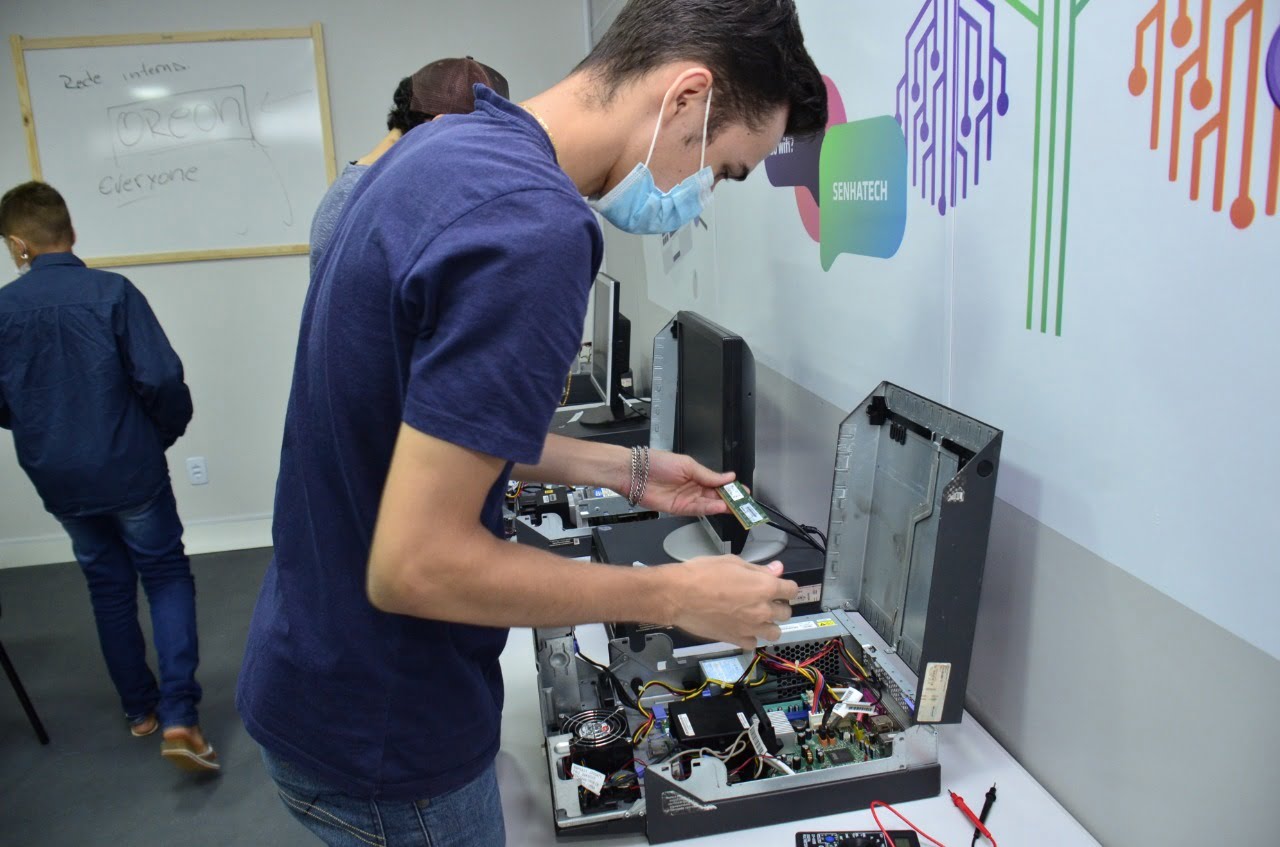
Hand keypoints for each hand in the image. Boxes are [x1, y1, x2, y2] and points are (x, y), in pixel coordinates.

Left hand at [633, 450, 734, 516]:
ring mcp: (686, 499)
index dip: (731, 488)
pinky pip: (698, 510)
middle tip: (744, 503)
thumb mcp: (687, 464)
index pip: (718, 483)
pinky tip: (720, 508)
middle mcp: (692, 487)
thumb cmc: (657, 462)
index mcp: (696, 474)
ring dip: (722, 506)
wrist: (634, 473)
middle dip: (730, 500)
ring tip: (735, 506)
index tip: (744, 491)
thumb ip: (708, 475)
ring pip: (709, 505)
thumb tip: (728, 477)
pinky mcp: (678, 509)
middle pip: (715, 496)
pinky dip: (710, 510)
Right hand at [663, 558, 796, 649]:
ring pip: (775, 632)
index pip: (791, 590)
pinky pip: (754, 643)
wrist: (678, 595)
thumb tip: (777, 569)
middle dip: (779, 605)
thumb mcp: (732, 562)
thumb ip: (758, 569)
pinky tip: (742, 628)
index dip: (786, 586)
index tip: (780, 586)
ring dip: (770, 624)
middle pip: (786, 613)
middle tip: (765, 600)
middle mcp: (762, 610)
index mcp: (765, 587)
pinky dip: (751, 637)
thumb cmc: (703, 573)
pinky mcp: (736, 639)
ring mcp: (750, 627)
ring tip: (758, 617)